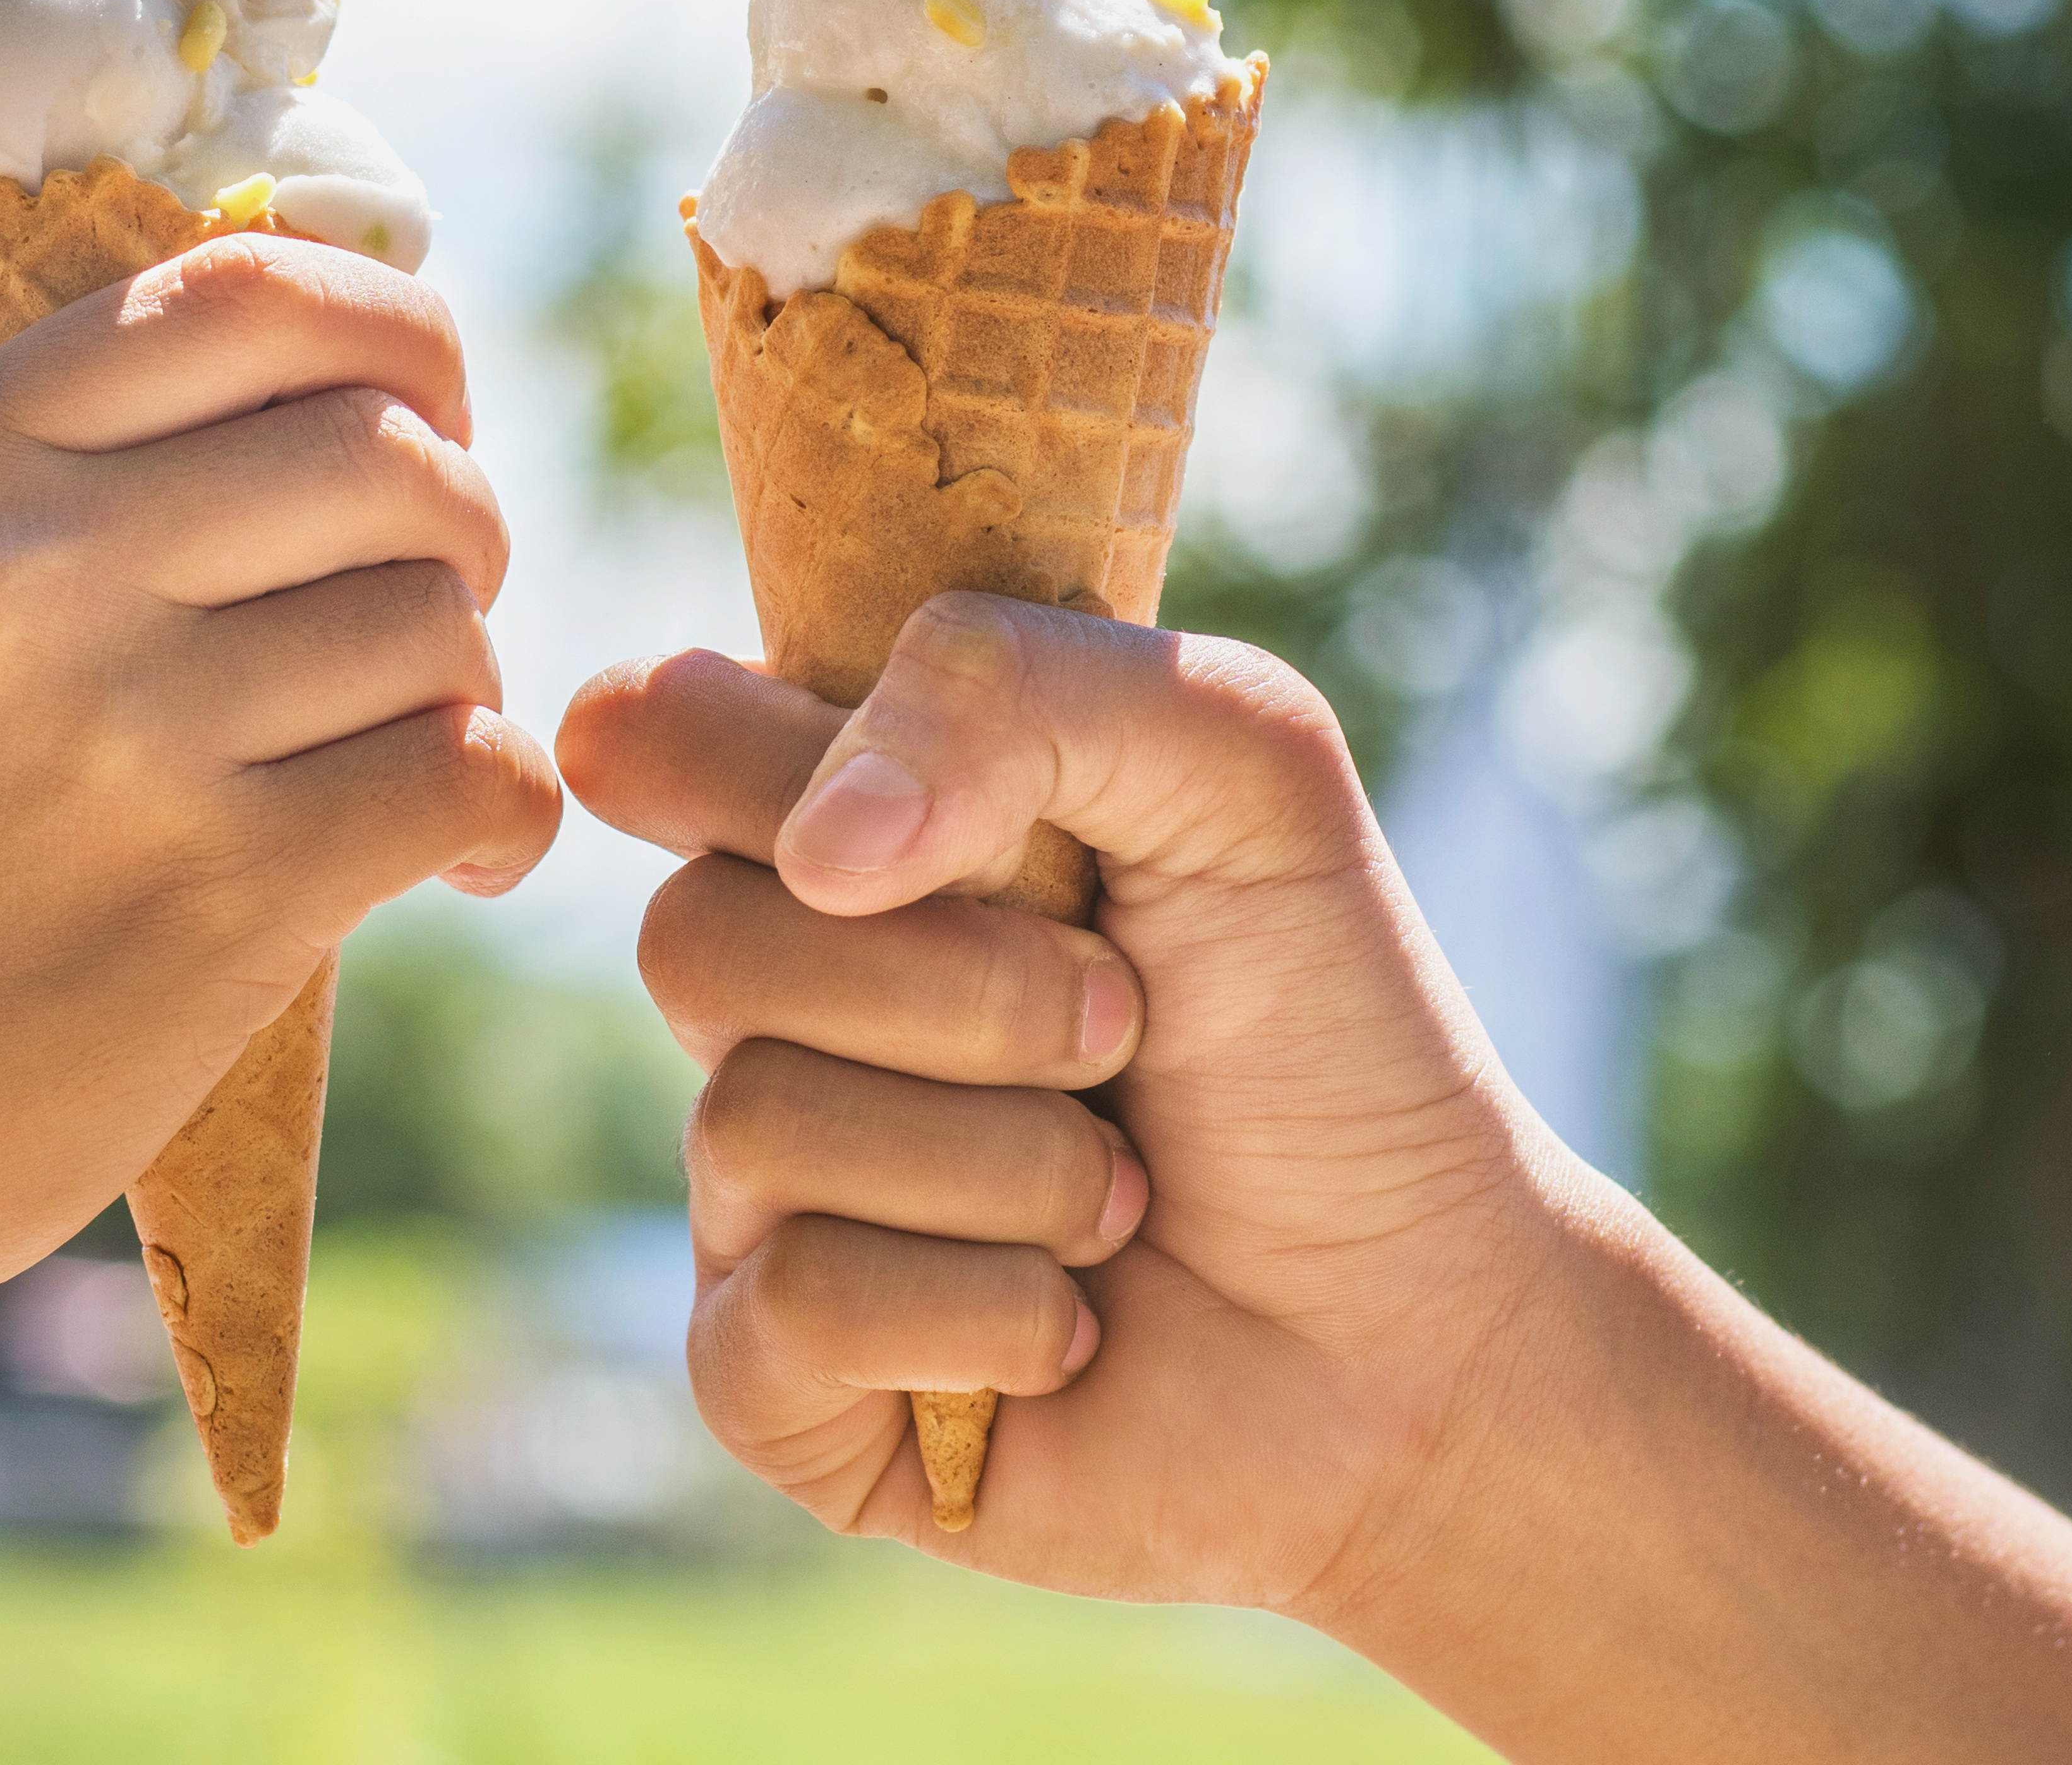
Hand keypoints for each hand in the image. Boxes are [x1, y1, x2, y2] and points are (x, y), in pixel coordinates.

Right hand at [0, 234, 561, 1346]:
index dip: (400, 337)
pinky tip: (453, 863)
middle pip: (392, 454)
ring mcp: (130, 727)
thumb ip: (106, 458)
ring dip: (465, 694)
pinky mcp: (224, 889)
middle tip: (419, 623)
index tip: (425, 418)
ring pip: (443, 624)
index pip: (254, 290)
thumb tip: (386, 373)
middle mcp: (40, 561)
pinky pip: (476, 772)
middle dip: (462, 533)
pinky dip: (505, 818)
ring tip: (389, 763)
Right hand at [559, 596, 1555, 1610]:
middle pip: (690, 939)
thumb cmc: (1323, 1022)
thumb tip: (817, 857)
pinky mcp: (771, 1383)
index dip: (759, 769)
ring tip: (1122, 1193)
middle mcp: (764, 1005)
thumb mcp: (1234, 766)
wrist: (1425, 1317)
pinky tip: (1071, 1328)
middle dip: (964, 987)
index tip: (923, 829)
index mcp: (831, 828)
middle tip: (1124, 1023)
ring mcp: (752, 1198)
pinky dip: (985, 1308)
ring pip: (752, 1127)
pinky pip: (791, 1312)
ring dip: (1013, 1159)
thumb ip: (1016, 688)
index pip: (646, 733)